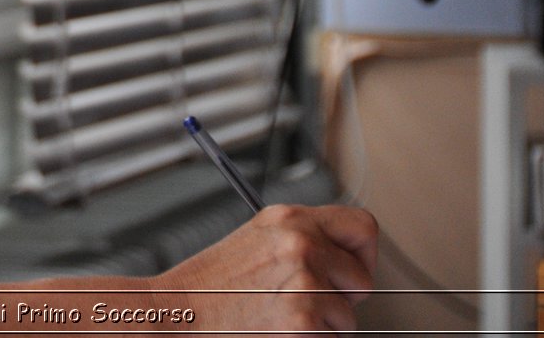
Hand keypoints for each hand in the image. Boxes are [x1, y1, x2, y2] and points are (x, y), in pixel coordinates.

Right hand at [150, 204, 377, 335]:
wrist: (180, 311)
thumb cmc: (213, 284)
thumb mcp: (258, 240)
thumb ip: (301, 239)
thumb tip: (344, 258)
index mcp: (289, 218)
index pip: (363, 226)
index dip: (362, 254)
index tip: (348, 271)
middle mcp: (301, 242)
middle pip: (362, 276)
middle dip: (342, 296)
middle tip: (306, 300)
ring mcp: (304, 280)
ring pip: (348, 314)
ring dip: (323, 322)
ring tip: (282, 314)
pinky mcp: (304, 318)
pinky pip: (332, 337)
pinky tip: (279, 328)